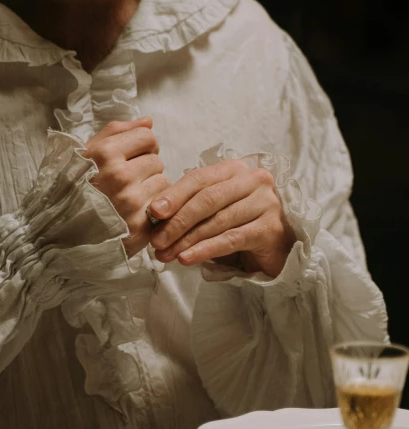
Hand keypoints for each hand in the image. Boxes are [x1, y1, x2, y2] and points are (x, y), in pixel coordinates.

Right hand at [85, 118, 171, 257]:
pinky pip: (163, 206)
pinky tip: (135, 213)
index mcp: (104, 154)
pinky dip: (153, 208)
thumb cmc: (73, 187)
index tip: (130, 157)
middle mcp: (119, 176)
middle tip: (126, 182)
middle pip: (156, 160)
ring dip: (151, 188)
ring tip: (130, 197)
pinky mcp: (140, 226)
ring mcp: (131, 202)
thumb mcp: (84, 152)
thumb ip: (116, 132)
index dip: (141, 146)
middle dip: (145, 168)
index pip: (147, 137)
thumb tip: (148, 121)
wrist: (59, 231)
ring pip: (163, 182)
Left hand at [148, 160, 296, 277]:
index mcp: (235, 170)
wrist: (276, 250)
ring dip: (186, 240)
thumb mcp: (213, 211)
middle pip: (206, 200)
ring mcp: (265, 203)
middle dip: (177, 222)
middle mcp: (254, 180)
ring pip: (216, 222)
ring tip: (166, 255)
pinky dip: (205, 250)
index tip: (152, 212)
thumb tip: (154, 216)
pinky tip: (186, 259)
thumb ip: (190, 207)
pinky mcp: (270, 229)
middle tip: (156, 241)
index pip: (199, 179)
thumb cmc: (240, 227)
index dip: (173, 195)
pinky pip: (230, 239)